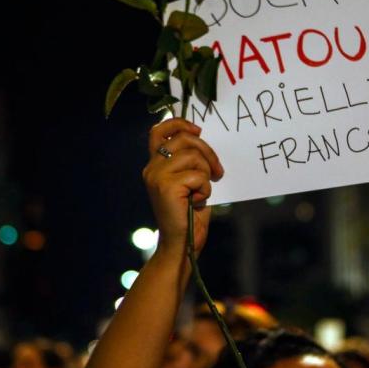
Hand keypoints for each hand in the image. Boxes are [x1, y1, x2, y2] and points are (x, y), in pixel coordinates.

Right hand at [143, 118, 222, 255]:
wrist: (182, 243)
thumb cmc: (189, 214)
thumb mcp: (188, 181)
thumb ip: (188, 160)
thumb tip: (200, 137)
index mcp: (154, 165)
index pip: (158, 131)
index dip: (178, 124)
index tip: (197, 130)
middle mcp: (151, 168)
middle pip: (184, 139)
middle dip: (207, 152)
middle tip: (217, 171)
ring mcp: (157, 177)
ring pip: (193, 157)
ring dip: (205, 174)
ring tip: (201, 191)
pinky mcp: (167, 187)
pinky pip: (198, 175)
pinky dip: (205, 189)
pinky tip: (197, 202)